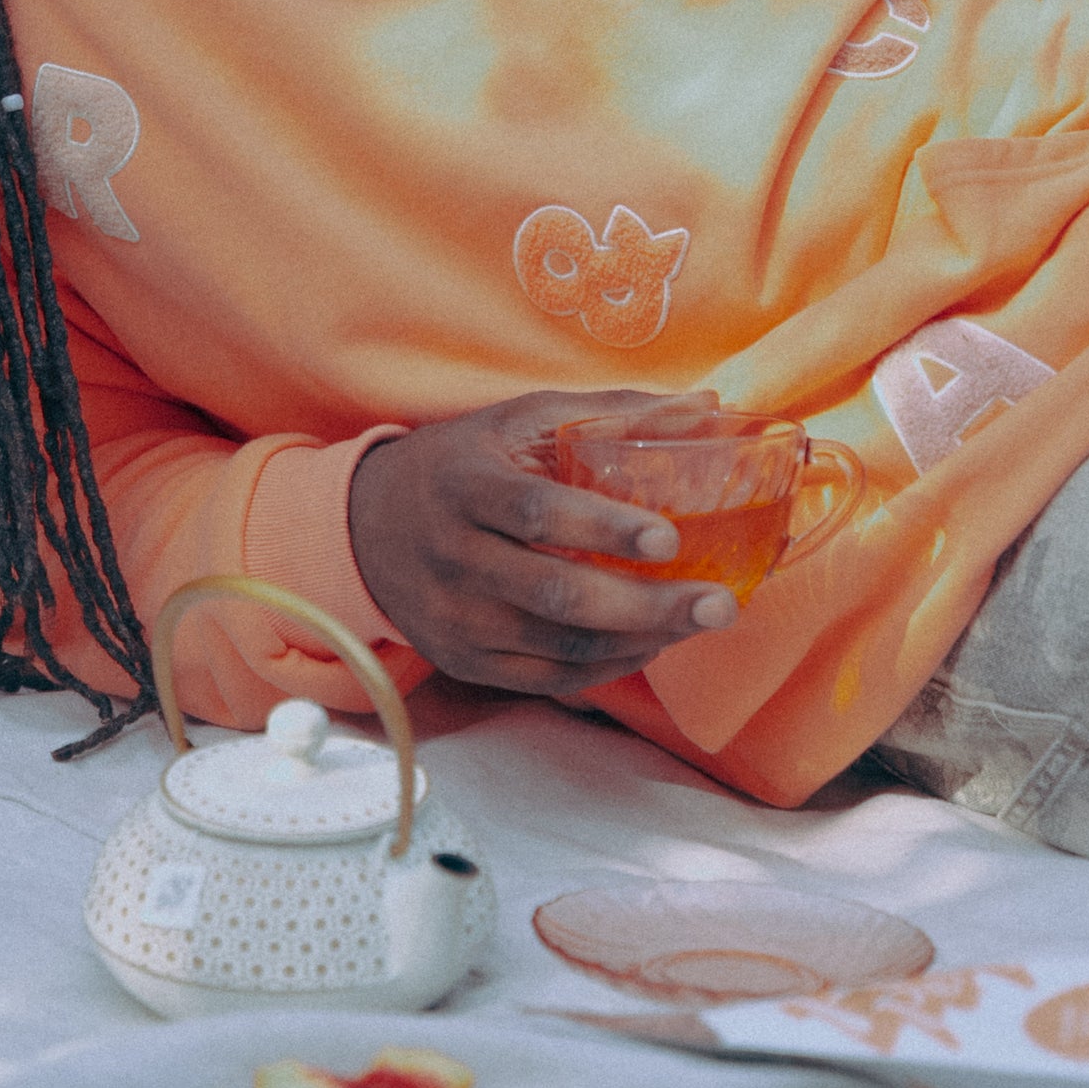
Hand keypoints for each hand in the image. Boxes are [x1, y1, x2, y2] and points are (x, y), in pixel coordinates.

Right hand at [347, 389, 738, 696]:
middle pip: (558, 594)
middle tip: (720, 605)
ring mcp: (455, 620)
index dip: (604, 527)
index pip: (537, 511)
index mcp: (465, 485)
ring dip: (641, 641)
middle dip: (649, 605)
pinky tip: (650, 644)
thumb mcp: (520, 422)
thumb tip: (707, 407)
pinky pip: (549, 680)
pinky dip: (608, 667)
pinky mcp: (464, 662)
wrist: (367, 528)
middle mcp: (454, 557)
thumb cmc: (464, 464)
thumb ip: (610, 413)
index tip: (670, 537)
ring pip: (561, 648)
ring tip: (699, 623)